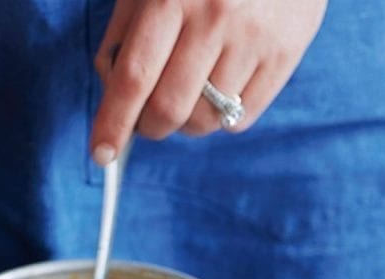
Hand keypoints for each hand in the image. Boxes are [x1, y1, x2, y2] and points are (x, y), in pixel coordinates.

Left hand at [90, 0, 326, 162]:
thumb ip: (127, 26)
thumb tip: (112, 85)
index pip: (134, 77)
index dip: (113, 122)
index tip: (100, 153)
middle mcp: (215, 18)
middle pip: (169, 110)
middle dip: (148, 127)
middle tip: (146, 121)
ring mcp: (253, 40)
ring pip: (205, 121)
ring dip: (185, 123)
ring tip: (187, 94)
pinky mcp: (284, 55)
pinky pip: (241, 120)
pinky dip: (221, 118)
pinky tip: (220, 88)